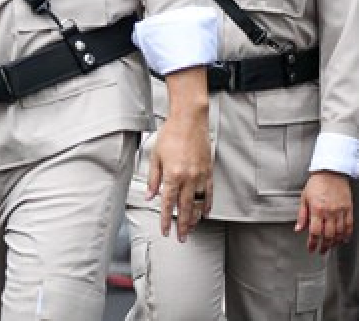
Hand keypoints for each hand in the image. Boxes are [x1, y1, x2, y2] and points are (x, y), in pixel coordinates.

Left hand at [146, 108, 213, 241]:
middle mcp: (188, 178)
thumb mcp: (155, 156)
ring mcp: (200, 176)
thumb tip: (150, 196)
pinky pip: (209, 194)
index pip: (167, 203)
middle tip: (181, 238)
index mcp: (172, 175)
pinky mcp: (208, 172)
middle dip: (182, 226)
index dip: (165, 219)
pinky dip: (207, 205)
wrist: (189, 121)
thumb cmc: (170, 135)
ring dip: (195, 219)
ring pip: (199, 204)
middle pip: (185, 208)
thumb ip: (153, 179)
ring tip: (191, 229)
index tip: (165, 231)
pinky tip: (205, 213)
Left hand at [296, 171, 352, 253]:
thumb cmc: (316, 184)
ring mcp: (341, 211)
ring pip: (339, 233)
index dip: (313, 243)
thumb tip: (298, 229)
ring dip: (334, 242)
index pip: (315, 232)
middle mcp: (330, 212)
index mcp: (317, 209)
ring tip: (330, 247)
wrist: (331, 173)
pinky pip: (349, 226)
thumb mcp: (304, 198)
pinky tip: (343, 240)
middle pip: (328, 235)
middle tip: (321, 251)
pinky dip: (346, 235)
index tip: (311, 248)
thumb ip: (302, 216)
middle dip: (324, 246)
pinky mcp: (349, 209)